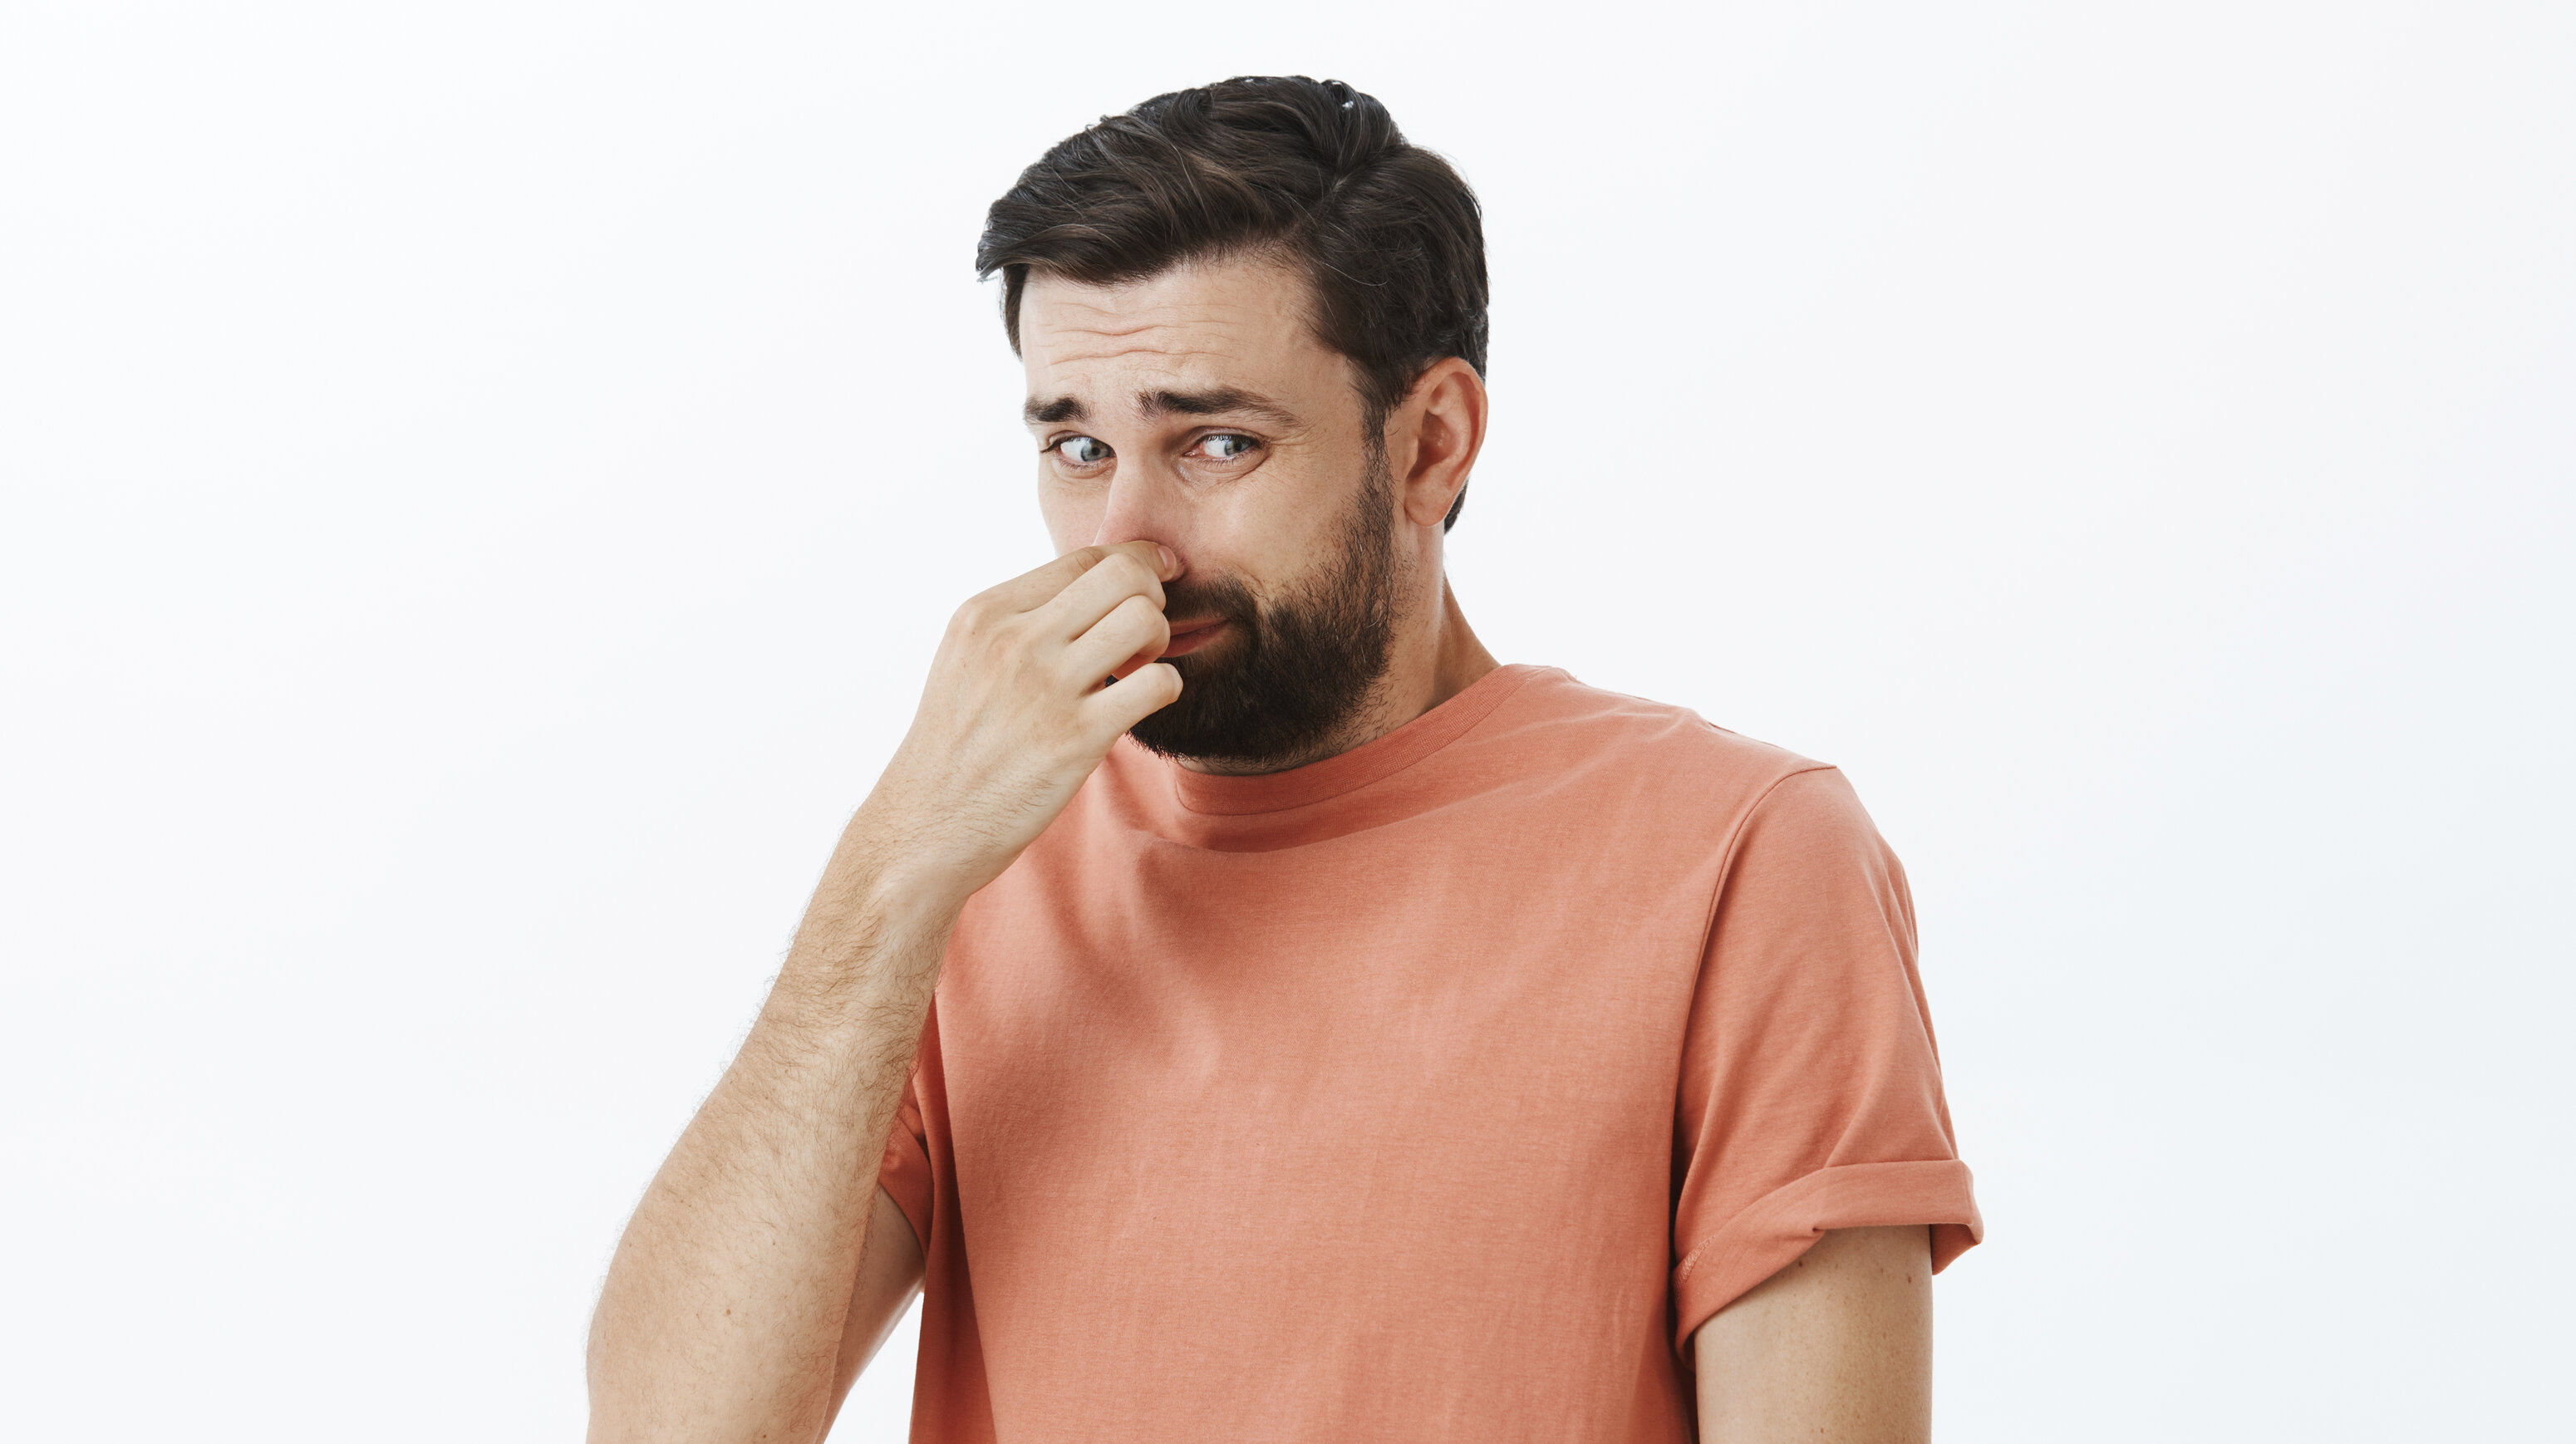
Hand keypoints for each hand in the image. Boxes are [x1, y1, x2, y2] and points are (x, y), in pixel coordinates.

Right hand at [856, 540, 1183, 905]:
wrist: (925, 825)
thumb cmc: (956, 745)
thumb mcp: (966, 660)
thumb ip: (1019, 621)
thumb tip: (1091, 587)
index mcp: (986, 614)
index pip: (1082, 558)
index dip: (1133, 563)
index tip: (1153, 582)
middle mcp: (1014, 640)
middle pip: (1123, 575)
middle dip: (1151, 597)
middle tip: (1139, 636)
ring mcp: (1045, 688)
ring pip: (1144, 619)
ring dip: (1160, 641)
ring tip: (1138, 670)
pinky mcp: (1075, 739)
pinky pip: (1158, 684)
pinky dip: (1166, 688)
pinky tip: (1140, 706)